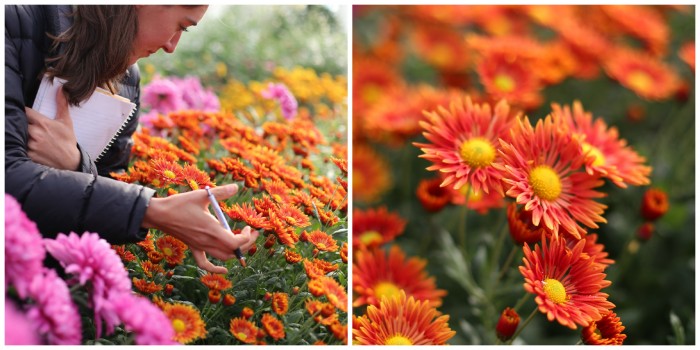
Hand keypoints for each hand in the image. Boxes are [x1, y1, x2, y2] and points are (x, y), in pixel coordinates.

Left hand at [25, 87, 79, 169]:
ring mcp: (30, 144)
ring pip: (19, 135)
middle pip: (20, 123)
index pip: (25, 111)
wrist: (70, 161)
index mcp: (42, 123)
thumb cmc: (68, 141)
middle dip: (24, 124)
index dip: (25, 113)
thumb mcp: (66, 122)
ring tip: (32, 137)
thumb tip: (62, 89)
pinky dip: (23, 146)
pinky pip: (20, 146)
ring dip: (23, 135)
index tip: (28, 116)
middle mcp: (34, 133)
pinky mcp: (28, 154)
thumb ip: (61, 104)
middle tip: (31, 127)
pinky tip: (32, 146)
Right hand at [141, 184, 259, 272]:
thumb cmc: (180, 203)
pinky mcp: (194, 247)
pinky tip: (224, 270)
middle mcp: (208, 241)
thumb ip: (221, 192)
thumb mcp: (202, 195)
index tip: (249, 227)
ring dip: (236, 253)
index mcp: (212, 229)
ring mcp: (200, 246)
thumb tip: (236, 187)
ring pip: (223, 257)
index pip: (236, 242)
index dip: (247, 238)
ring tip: (243, 242)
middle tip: (253, 233)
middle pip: (233, 251)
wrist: (159, 214)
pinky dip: (215, 269)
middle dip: (247, 244)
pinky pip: (205, 263)